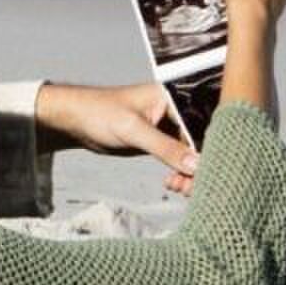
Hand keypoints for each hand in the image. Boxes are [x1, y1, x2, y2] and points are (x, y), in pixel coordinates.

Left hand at [35, 82, 197, 184]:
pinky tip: (172, 183)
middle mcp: (177, 110)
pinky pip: (180, 159)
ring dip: (190, 174)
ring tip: (179, 187)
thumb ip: (165, 147)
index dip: (209, 150)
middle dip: (200, 166)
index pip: (203, 125)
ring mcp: (170, 127)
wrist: (76, 121)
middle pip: (201, 141)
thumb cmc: (100, 113)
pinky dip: (180, 173)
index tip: (208, 173)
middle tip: (191, 187)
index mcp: (175, 96)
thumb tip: (196, 165)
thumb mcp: (134, 130)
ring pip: (192, 154)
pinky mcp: (161, 142)